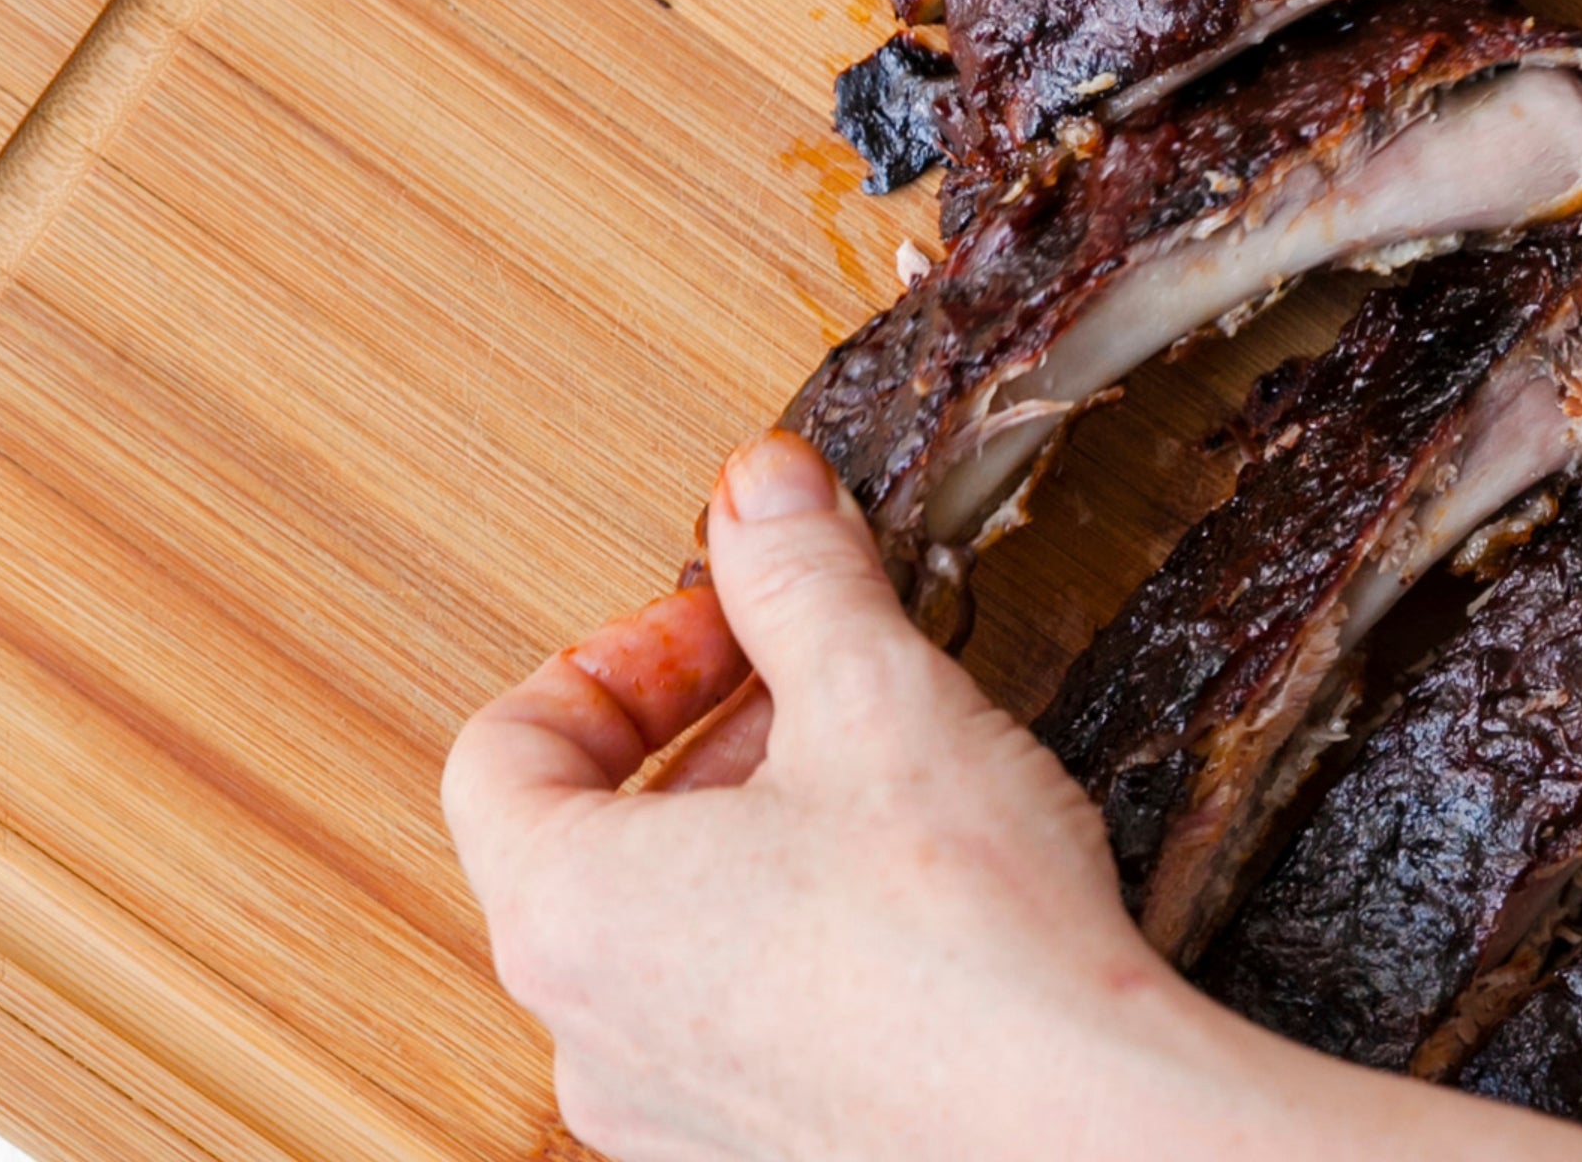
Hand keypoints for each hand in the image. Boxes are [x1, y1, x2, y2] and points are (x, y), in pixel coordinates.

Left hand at [442, 431, 1581, 1161]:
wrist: (1077, 1127)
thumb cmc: (962, 938)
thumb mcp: (879, 699)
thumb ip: (801, 577)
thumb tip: (762, 486)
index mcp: (568, 908)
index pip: (504, 751)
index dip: (618, 661)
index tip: (725, 625)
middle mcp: (586, 1031)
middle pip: (587, 844)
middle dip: (706, 742)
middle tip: (820, 690)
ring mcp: (665, 1115)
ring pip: (665, 940)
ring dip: (751, 843)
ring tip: (882, 795)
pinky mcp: (758, 1153)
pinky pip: (735, 1025)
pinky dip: (794, 945)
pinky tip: (915, 914)